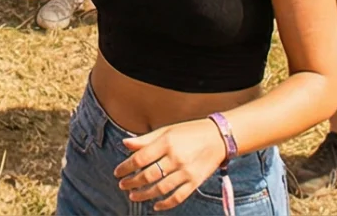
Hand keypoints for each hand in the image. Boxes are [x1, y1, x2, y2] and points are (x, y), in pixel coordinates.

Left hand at [114, 118, 229, 209]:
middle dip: (132, 182)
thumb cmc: (190, 132)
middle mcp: (176, 158)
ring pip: (160, 189)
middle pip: (148, 175)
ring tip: (133, 196)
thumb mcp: (167, 130)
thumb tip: (125, 144)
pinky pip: (178, 197)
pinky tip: (155, 205)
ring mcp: (186, 172)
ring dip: (144, 195)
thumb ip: (146, 139)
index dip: (126, 167)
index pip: (140, 158)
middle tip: (122, 185)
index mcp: (167, 142)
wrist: (219, 137)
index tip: (117, 172)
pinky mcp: (195, 182)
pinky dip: (165, 204)